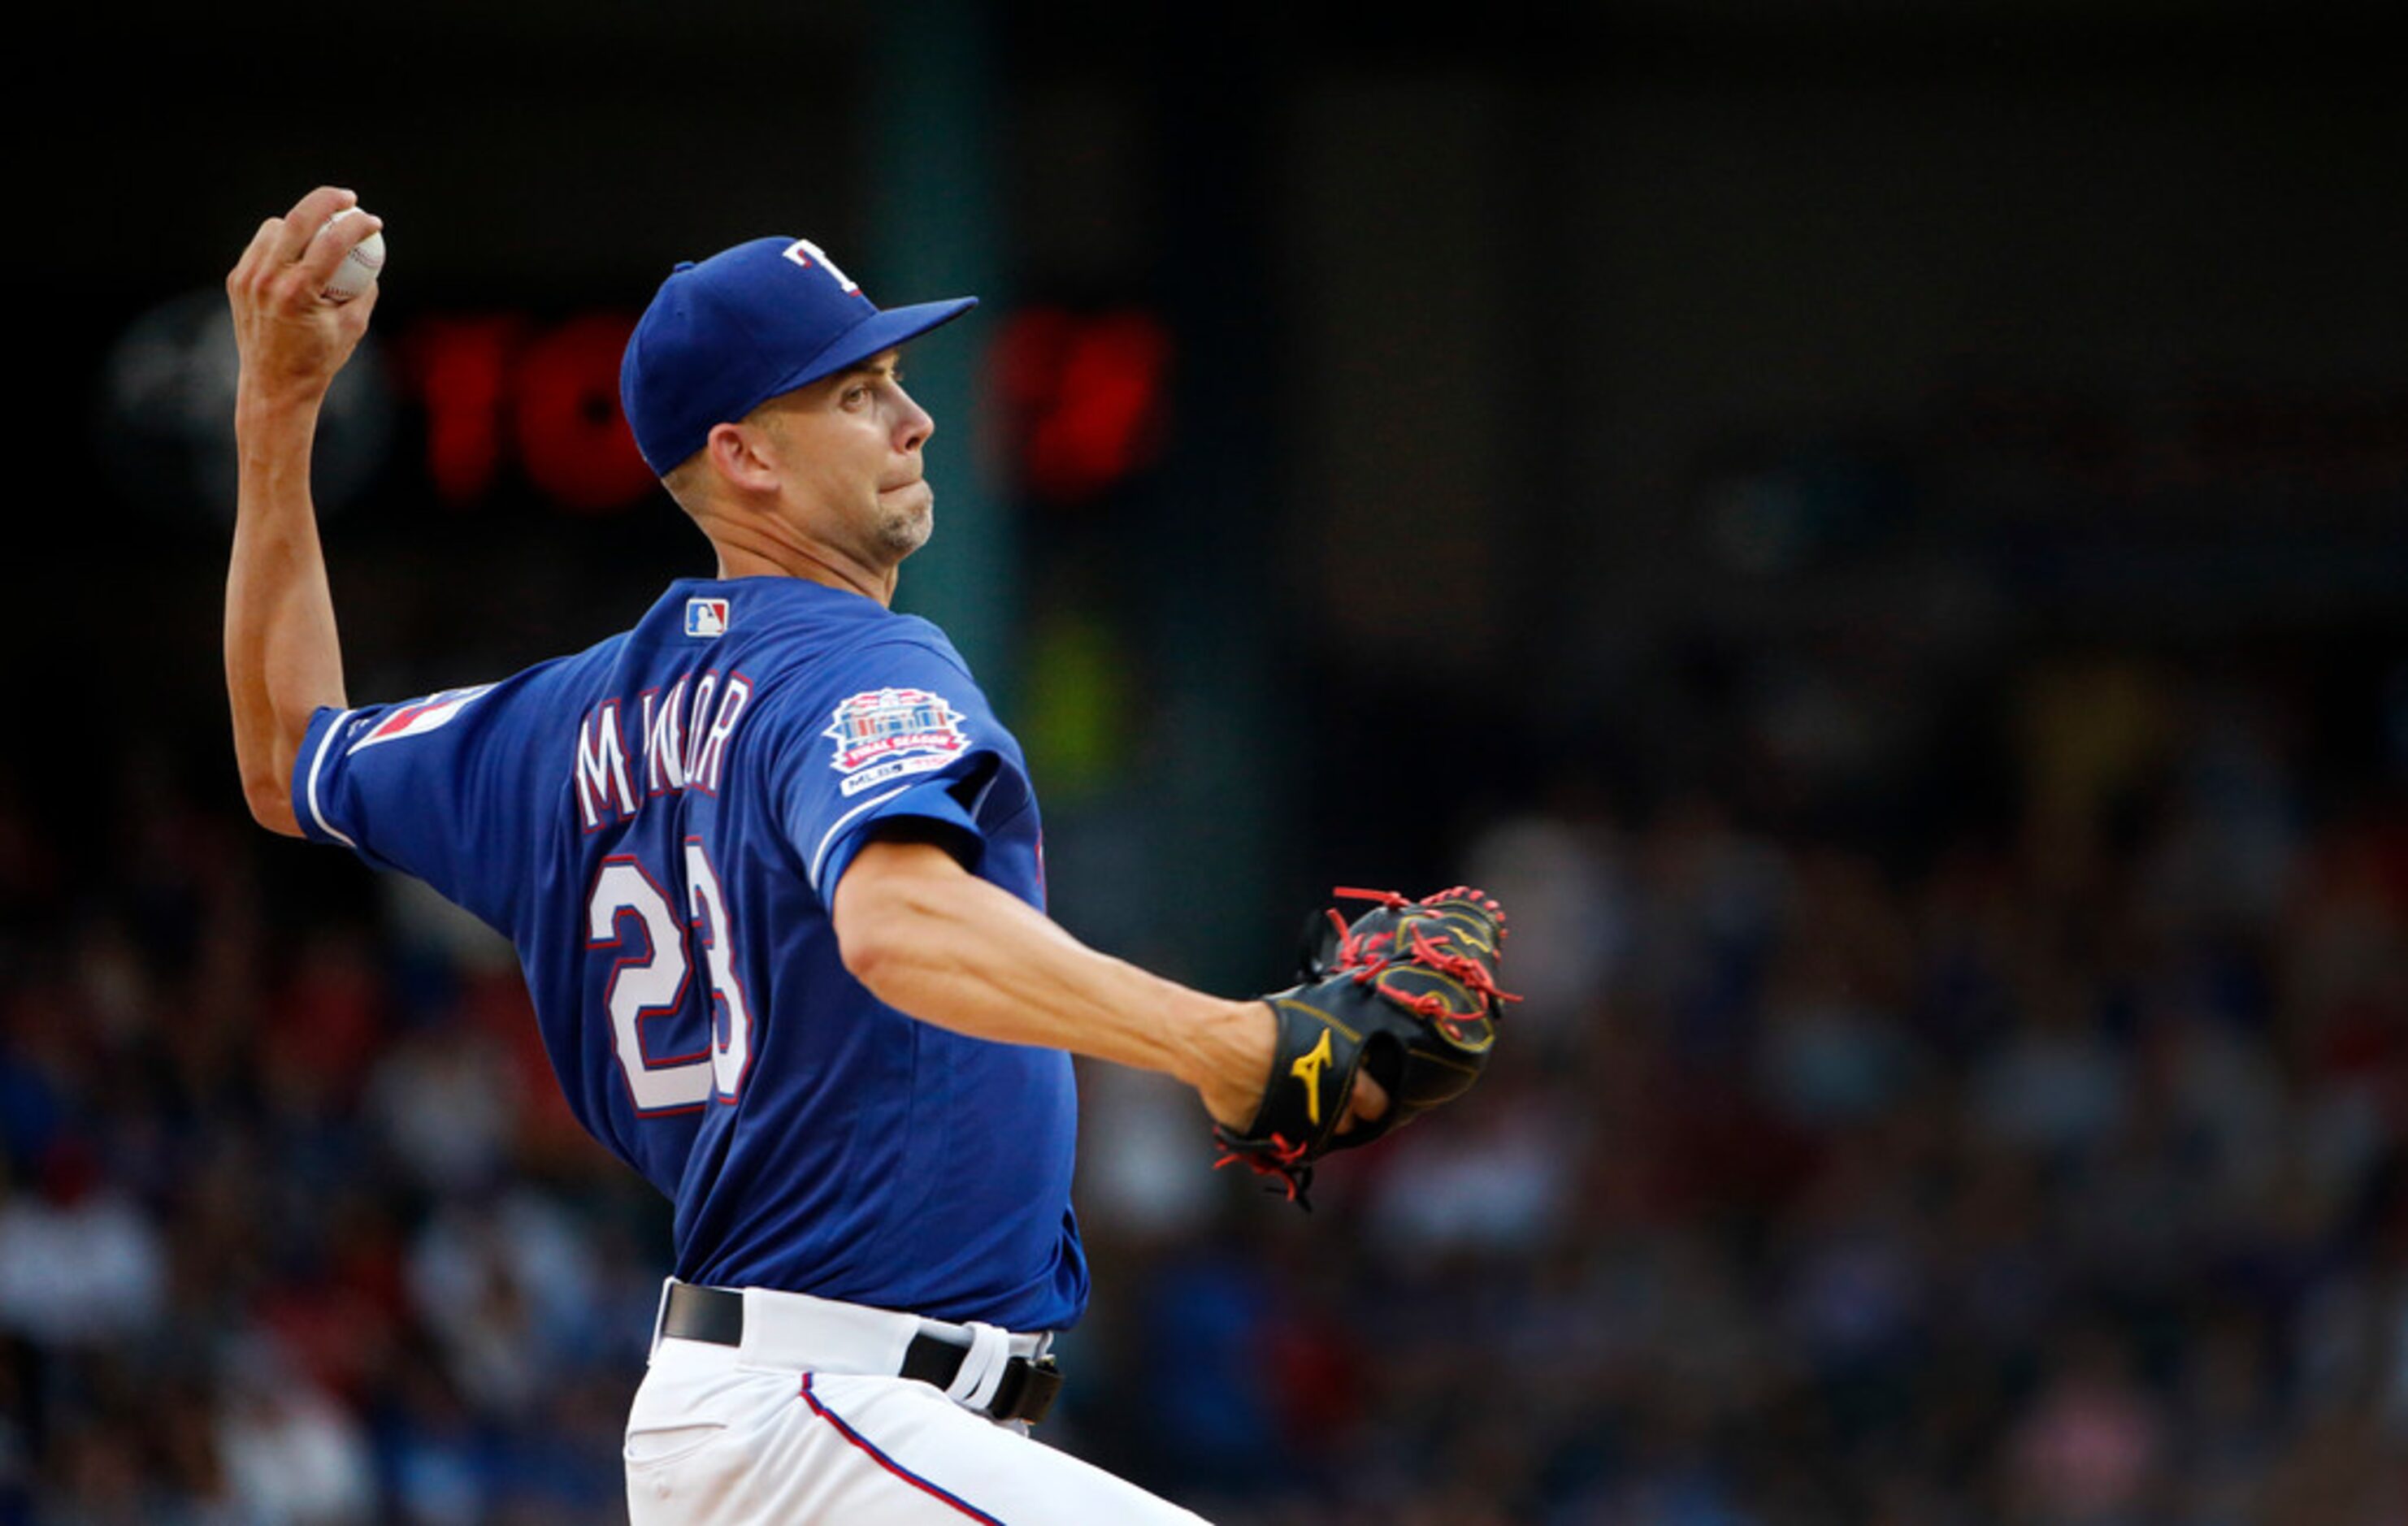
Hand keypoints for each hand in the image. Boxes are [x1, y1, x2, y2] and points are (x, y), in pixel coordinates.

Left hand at [225, 187, 381, 410]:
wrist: (274, 386)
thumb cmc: (320, 359)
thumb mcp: (354, 326)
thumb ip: (365, 289)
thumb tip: (371, 258)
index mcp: (299, 292)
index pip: (333, 241)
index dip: (358, 225)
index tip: (373, 222)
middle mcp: (268, 280)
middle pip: (298, 218)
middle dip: (327, 200)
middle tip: (348, 199)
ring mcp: (247, 278)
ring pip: (275, 228)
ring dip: (301, 222)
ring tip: (321, 230)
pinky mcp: (237, 280)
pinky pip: (261, 247)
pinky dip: (281, 243)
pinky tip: (298, 252)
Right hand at [1195, 1000, 1388, 1135]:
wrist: (1219, 1045)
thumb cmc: (1264, 1026)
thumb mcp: (1316, 1018)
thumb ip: (1343, 1037)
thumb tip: (1359, 1037)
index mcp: (1348, 1080)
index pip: (1378, 1106)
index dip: (1375, 1102)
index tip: (1370, 1099)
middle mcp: (1329, 1109)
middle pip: (1349, 1124)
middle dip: (1344, 1112)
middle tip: (1331, 1096)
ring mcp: (1302, 1129)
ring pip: (1321, 1136)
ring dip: (1317, 1122)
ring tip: (1303, 1099)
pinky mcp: (1275, 1139)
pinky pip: (1289, 1139)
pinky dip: (1288, 1128)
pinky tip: (1278, 1106)